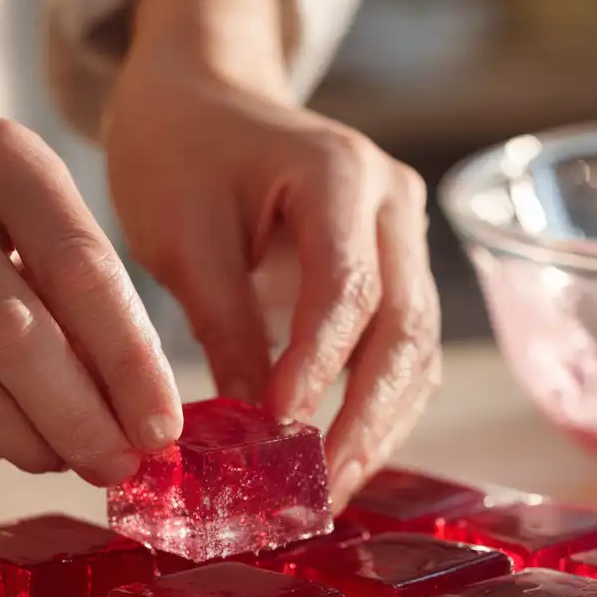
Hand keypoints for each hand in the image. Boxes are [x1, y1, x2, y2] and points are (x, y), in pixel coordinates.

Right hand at [0, 111, 181, 483]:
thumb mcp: (28, 200)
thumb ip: (83, 286)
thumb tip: (137, 407)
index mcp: (0, 162)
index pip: (84, 273)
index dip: (133, 365)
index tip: (163, 429)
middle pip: (19, 344)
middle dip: (84, 424)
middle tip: (120, 466)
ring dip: (36, 446)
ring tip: (71, 457)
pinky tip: (14, 439)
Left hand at [104, 63, 439, 510]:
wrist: (203, 105)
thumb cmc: (180, 155)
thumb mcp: (183, 235)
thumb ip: (224, 324)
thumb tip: (253, 425)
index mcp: (340, 175)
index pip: (347, 287)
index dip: (318, 366)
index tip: (280, 431)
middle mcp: (393, 205)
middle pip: (405, 328)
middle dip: (365, 419)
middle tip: (322, 489)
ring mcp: (403, 238)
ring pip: (415, 351)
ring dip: (379, 427)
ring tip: (331, 492)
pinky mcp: (393, 271)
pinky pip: (399, 351)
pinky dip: (376, 408)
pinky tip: (343, 454)